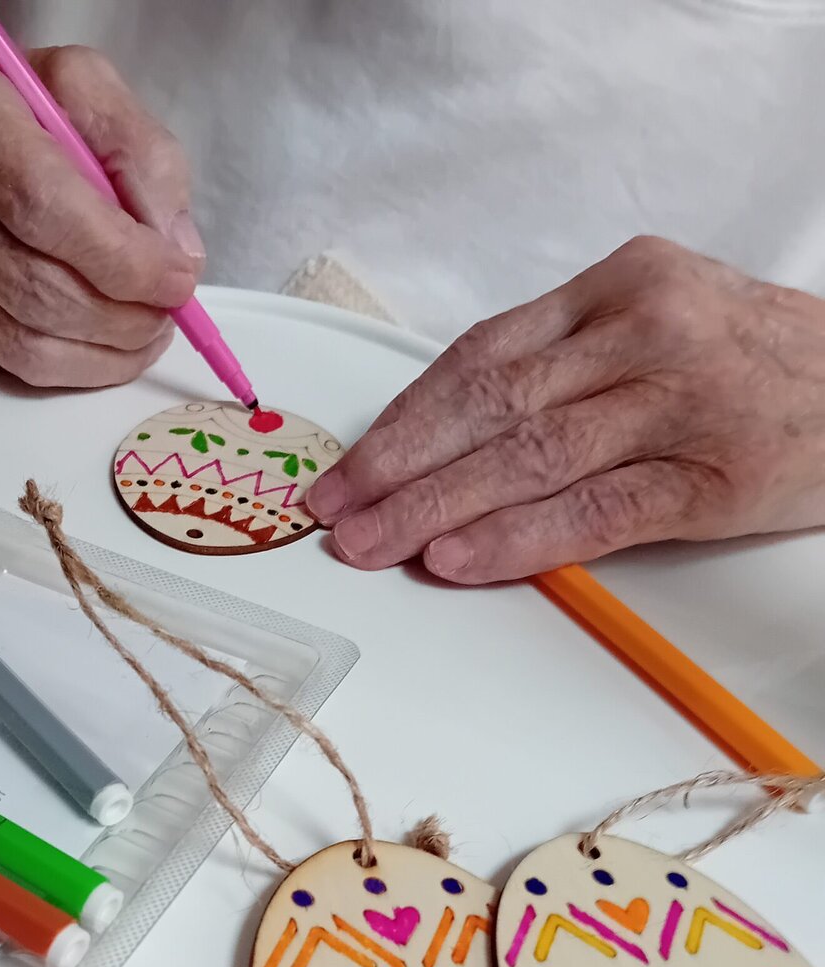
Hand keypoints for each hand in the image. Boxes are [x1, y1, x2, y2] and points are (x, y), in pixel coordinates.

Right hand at [0, 39, 201, 386]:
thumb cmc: (6, 102)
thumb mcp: (82, 87)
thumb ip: (142, 154)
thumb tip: (178, 252)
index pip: (43, 205)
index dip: (123, 258)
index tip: (178, 277)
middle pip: (40, 289)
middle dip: (126, 314)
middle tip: (170, 309)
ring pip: (29, 344)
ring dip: (109, 351)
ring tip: (146, 328)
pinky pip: (12, 365)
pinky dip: (74, 364)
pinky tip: (100, 337)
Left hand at [307, 237, 824, 580]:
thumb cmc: (752, 362)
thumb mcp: (655, 325)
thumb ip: (562, 364)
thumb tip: (444, 435)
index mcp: (617, 285)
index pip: (481, 355)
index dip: (403, 418)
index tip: (349, 466)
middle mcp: (643, 332)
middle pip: (491, 405)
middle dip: (399, 467)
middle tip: (336, 513)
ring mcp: (680, 404)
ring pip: (531, 457)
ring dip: (437, 508)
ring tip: (374, 542)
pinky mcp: (712, 479)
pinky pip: (596, 512)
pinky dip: (519, 538)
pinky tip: (459, 559)